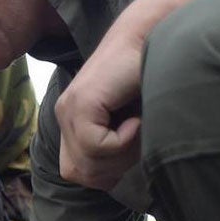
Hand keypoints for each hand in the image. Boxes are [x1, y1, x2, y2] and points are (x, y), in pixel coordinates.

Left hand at [56, 0, 199, 190]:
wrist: (154, 38)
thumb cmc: (151, 81)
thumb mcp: (133, 126)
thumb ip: (115, 151)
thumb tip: (109, 182)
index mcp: (73, 122)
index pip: (77, 173)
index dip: (107, 172)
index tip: (130, 148)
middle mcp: (65, 115)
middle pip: (81, 174)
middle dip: (116, 167)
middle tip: (137, 137)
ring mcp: (69, 108)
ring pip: (89, 164)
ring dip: (122, 155)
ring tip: (138, 125)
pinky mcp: (80, 103)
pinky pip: (97, 146)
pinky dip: (124, 140)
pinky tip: (134, 117)